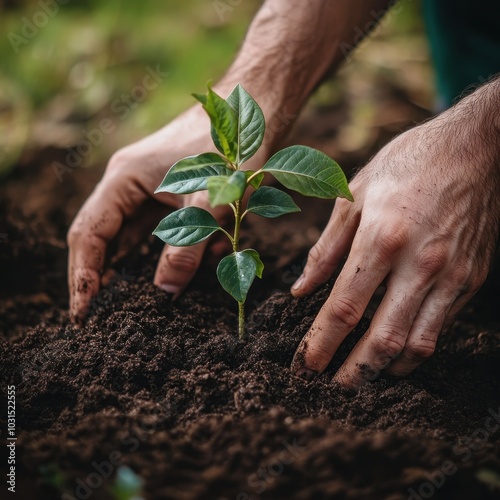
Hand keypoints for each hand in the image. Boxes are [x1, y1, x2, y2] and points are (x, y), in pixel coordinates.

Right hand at [67, 106, 237, 322]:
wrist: (253, 111)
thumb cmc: (231, 146)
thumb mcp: (210, 202)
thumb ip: (187, 247)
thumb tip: (165, 291)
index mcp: (124, 180)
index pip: (90, 234)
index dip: (84, 275)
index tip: (84, 312)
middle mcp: (129, 186)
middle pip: (104, 239)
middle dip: (103, 278)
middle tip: (100, 317)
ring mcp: (150, 191)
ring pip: (134, 239)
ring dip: (136, 269)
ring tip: (131, 304)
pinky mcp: (172, 197)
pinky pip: (162, 232)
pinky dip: (171, 253)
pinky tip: (188, 268)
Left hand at [290, 94, 499, 386]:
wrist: (473, 148)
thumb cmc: (405, 165)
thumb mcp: (354, 195)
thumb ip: (326, 249)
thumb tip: (301, 291)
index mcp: (381, 237)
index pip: (345, 307)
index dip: (321, 343)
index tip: (305, 365)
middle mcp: (418, 263)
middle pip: (383, 338)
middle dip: (354, 372)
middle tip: (333, 388)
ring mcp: (450, 275)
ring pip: (418, 344)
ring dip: (387, 369)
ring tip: (364, 377)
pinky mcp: (470, 279)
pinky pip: (441, 327)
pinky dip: (416, 348)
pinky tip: (398, 350)